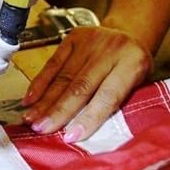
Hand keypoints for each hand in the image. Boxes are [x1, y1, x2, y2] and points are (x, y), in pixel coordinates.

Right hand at [22, 26, 151, 142]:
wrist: (130, 33)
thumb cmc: (133, 67)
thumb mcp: (139, 86)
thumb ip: (118, 105)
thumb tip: (86, 132)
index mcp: (134, 62)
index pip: (108, 95)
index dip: (89, 118)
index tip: (71, 136)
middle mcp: (111, 49)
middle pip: (80, 86)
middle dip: (59, 111)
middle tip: (42, 129)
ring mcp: (90, 41)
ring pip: (63, 76)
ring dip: (44, 101)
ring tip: (31, 119)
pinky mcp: (73, 37)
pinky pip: (53, 63)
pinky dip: (39, 83)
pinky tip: (30, 99)